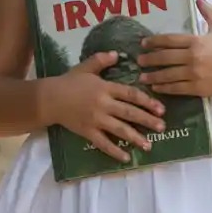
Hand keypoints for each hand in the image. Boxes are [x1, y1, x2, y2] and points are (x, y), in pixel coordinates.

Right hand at [44, 51, 166, 162]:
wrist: (49, 99)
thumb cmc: (69, 82)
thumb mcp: (85, 67)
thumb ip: (101, 60)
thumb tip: (117, 54)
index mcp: (105, 88)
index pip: (131, 94)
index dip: (148, 101)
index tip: (161, 109)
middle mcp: (104, 104)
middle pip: (130, 113)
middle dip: (148, 121)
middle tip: (162, 127)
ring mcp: (96, 120)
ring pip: (120, 130)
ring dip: (136, 138)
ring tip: (149, 145)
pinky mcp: (87, 132)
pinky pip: (103, 144)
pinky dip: (114, 151)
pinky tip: (126, 158)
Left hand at [137, 0, 211, 97]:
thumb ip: (209, 12)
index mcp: (196, 41)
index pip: (170, 40)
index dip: (155, 42)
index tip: (144, 43)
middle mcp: (193, 57)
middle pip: (165, 57)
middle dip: (150, 59)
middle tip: (139, 60)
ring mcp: (194, 73)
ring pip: (168, 74)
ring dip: (153, 76)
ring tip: (142, 77)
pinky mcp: (196, 88)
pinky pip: (176, 88)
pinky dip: (164, 88)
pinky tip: (156, 87)